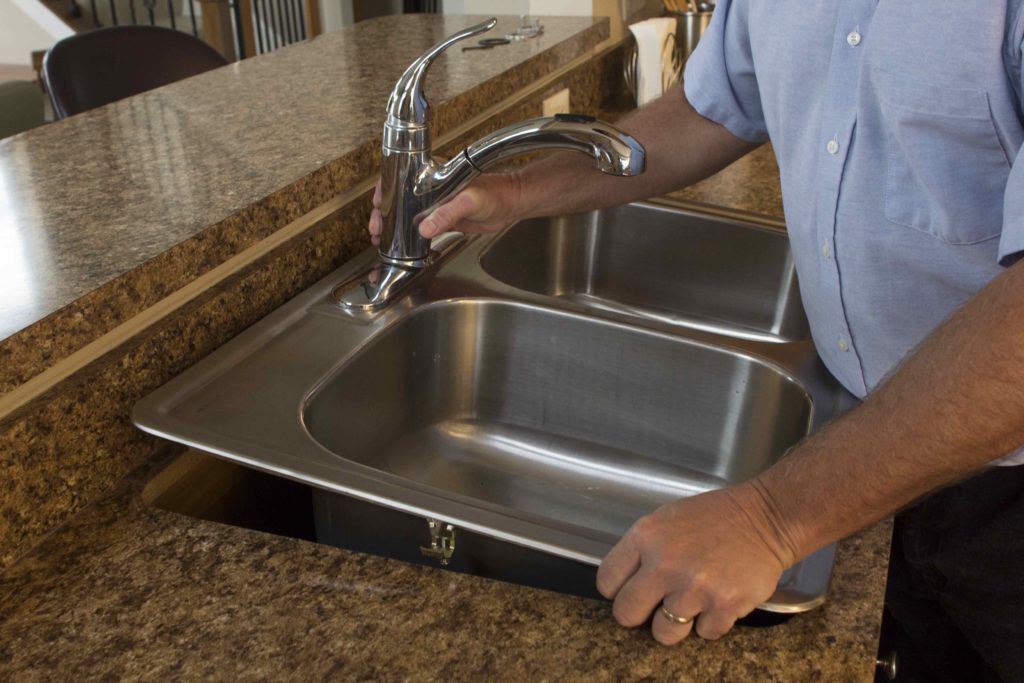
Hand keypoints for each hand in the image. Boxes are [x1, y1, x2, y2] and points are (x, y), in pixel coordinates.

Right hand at [367, 173, 524, 246]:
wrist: (510, 205)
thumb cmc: (494, 193)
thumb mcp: (468, 200)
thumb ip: (447, 214)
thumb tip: (425, 228)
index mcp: (432, 176)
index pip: (400, 178)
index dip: (384, 191)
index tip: (376, 204)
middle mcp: (429, 190)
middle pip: (397, 199)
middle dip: (382, 213)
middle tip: (376, 229)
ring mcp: (434, 205)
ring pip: (405, 214)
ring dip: (392, 226)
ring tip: (381, 238)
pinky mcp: (442, 220)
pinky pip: (420, 227)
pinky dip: (408, 236)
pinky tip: (400, 244)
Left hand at [596, 484, 796, 643]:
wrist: (766, 518)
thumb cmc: (715, 518)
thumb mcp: (667, 519)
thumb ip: (643, 550)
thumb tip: (624, 583)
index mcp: (646, 537)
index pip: (607, 581)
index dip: (617, 590)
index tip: (629, 590)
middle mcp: (665, 564)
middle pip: (626, 614)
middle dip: (637, 615)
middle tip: (653, 607)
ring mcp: (694, 588)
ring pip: (663, 633)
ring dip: (675, 624)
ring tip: (689, 604)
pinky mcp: (724, 606)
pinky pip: (703, 634)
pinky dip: (711, 623)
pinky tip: (717, 601)